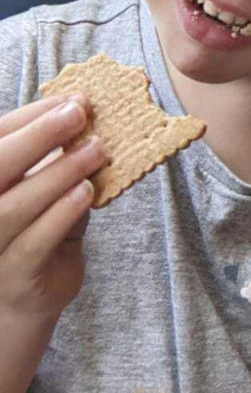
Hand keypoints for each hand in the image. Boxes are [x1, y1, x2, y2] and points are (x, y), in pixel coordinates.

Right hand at [0, 96, 102, 320]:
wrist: (36, 293)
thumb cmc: (43, 227)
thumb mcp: (49, 185)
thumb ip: (58, 155)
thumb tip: (86, 110)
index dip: (31, 117)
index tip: (73, 100)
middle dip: (38, 136)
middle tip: (80, 114)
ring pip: (13, 206)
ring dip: (58, 173)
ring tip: (96, 151)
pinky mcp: (14, 276)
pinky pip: (34, 242)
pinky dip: (61, 213)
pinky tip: (86, 192)